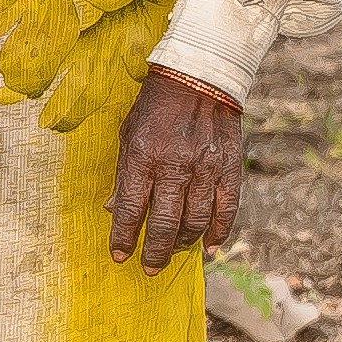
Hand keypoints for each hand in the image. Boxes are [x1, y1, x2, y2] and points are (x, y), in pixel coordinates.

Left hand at [107, 66, 242, 271]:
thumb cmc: (156, 105)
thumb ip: (123, 173)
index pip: (128, 209)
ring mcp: (205, 168)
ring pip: (195, 222)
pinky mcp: (229, 167)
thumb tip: (111, 209)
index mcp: (143, 156)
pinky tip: (209, 246)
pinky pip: (225, 210)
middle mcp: (174, 165)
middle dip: (153, 252)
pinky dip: (218, 232)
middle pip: (163, 224)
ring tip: (172, 251)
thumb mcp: (128, 133)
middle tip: (148, 267)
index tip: (119, 255)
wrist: (200, 75)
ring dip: (182, 243)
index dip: (122, 237)